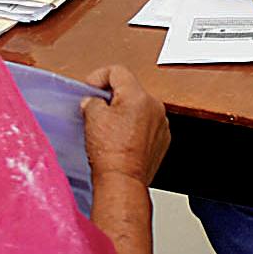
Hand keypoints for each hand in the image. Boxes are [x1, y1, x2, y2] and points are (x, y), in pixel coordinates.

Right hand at [80, 65, 169, 186]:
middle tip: (96, 109)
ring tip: (108, 129)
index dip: (99, 77)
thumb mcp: (92, 118)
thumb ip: (92, 101)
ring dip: (124, 113)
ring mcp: (161, 123)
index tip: (90, 88)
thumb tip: (93, 101)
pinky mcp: (162, 139)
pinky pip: (147, 125)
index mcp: (138, 96)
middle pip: (130, 89)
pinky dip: (134, 128)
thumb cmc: (111, 154)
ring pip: (139, 108)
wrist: (123, 182)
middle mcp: (154, 106)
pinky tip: (121, 140)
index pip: (117, 71)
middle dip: (112, 97)